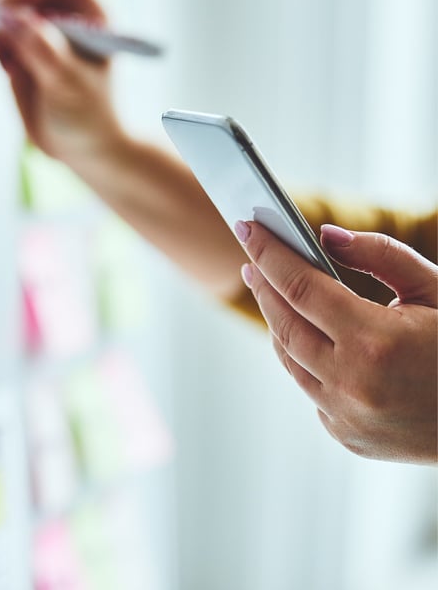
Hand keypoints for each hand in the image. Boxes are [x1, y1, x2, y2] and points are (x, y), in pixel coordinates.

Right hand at [0, 0, 124, 163]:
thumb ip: (40, 48)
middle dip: (2, 6)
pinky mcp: (21, 50)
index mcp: (92, 15)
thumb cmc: (90, 118)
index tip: (11, 12)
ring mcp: (41, 32)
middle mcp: (66, 16)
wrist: (84, 148)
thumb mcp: (68, 83)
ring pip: (4, 8)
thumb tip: (10, 17)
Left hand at [234, 220, 437, 463]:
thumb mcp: (434, 288)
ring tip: (272, 290)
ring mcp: (347, 417)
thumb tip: (325, 236)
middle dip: (263, 285)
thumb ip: (379, 255)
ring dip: (276, 321)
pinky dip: (303, 357)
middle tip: (253, 258)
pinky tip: (306, 335)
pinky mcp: (347, 436)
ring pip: (289, 358)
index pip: (301, 287)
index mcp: (376, 343)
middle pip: (284, 324)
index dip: (269, 254)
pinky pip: (309, 387)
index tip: (246, 228)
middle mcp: (353, 385)